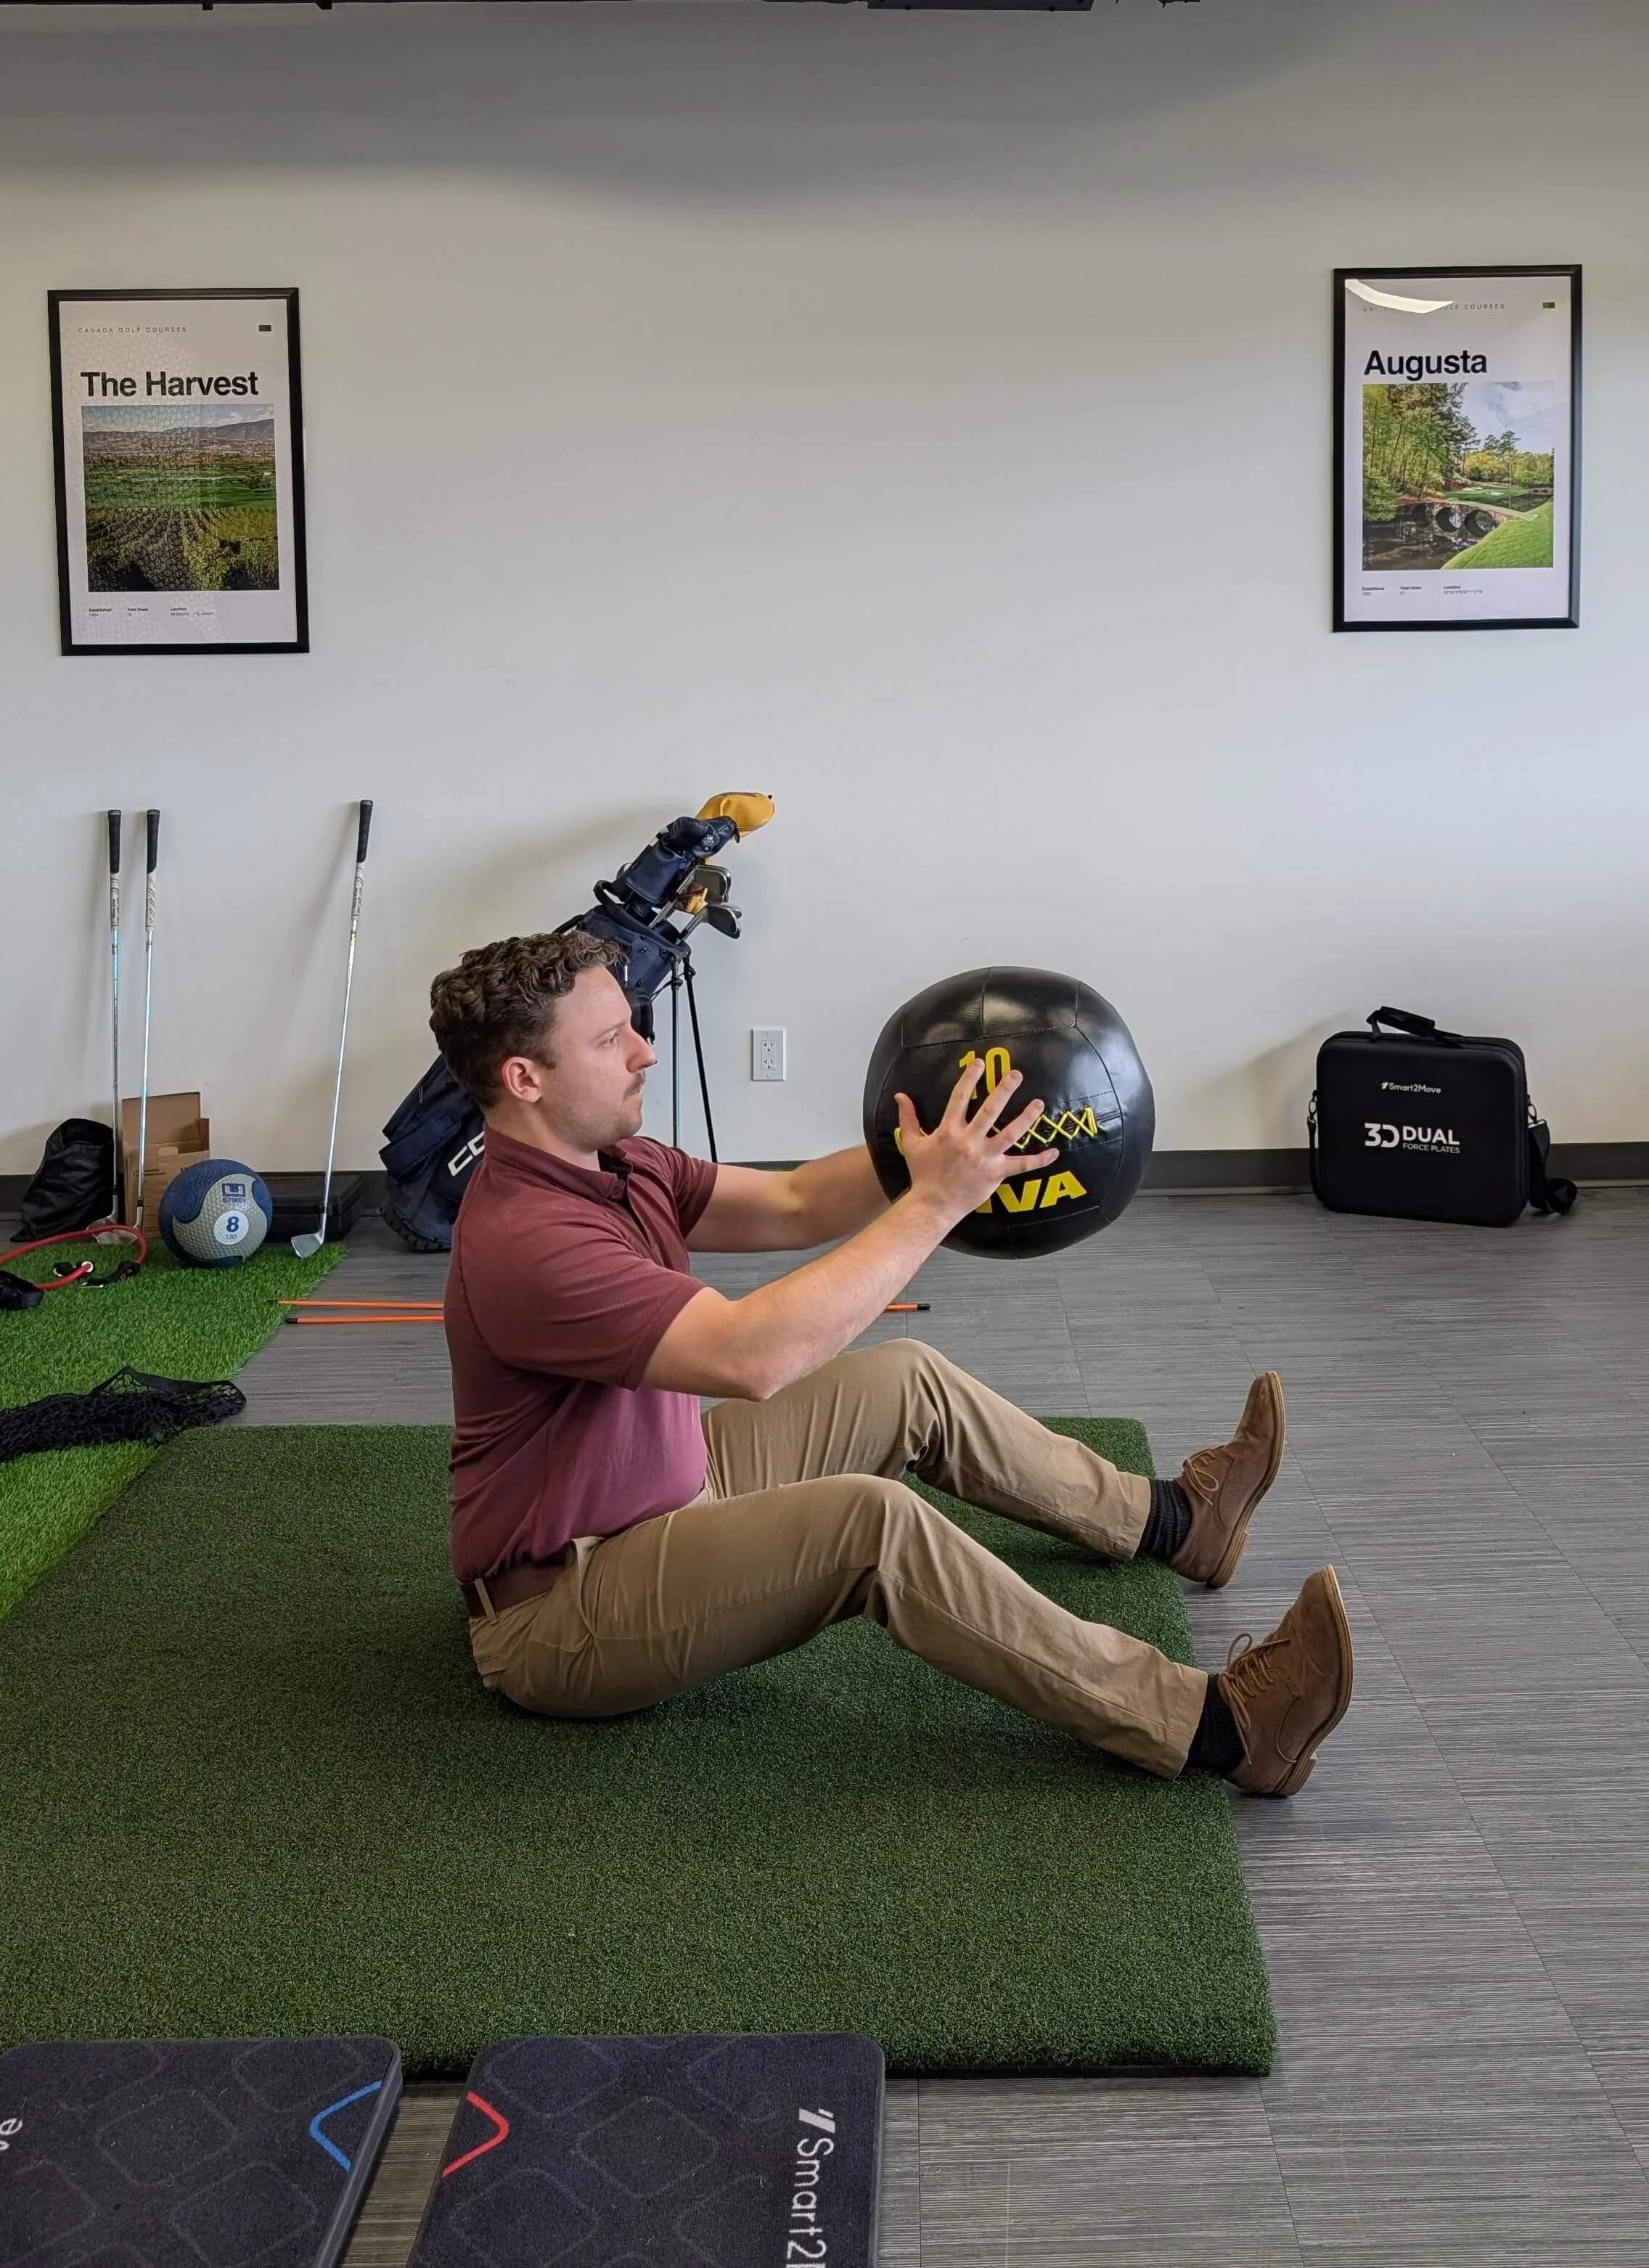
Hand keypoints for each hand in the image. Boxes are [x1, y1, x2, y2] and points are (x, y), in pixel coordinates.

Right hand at [895, 1060, 1058, 1228]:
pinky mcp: (996, 1173)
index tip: (980, 1063)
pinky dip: (1039, 1160)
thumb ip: (908, 1118)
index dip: (970, 1078)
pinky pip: (1022, 1165)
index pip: (959, 1098)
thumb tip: (900, 1096)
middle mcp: (968, 1141)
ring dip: (1026, 1118)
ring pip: (1010, 1134)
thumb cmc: (923, 1174)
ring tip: (1039, 1103)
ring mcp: (984, 1157)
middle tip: (1016, 1075)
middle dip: (1004, 1090)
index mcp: (948, 1131)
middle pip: (989, 1111)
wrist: (932, 1204)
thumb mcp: (911, 1143)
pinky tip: (1054, 1152)